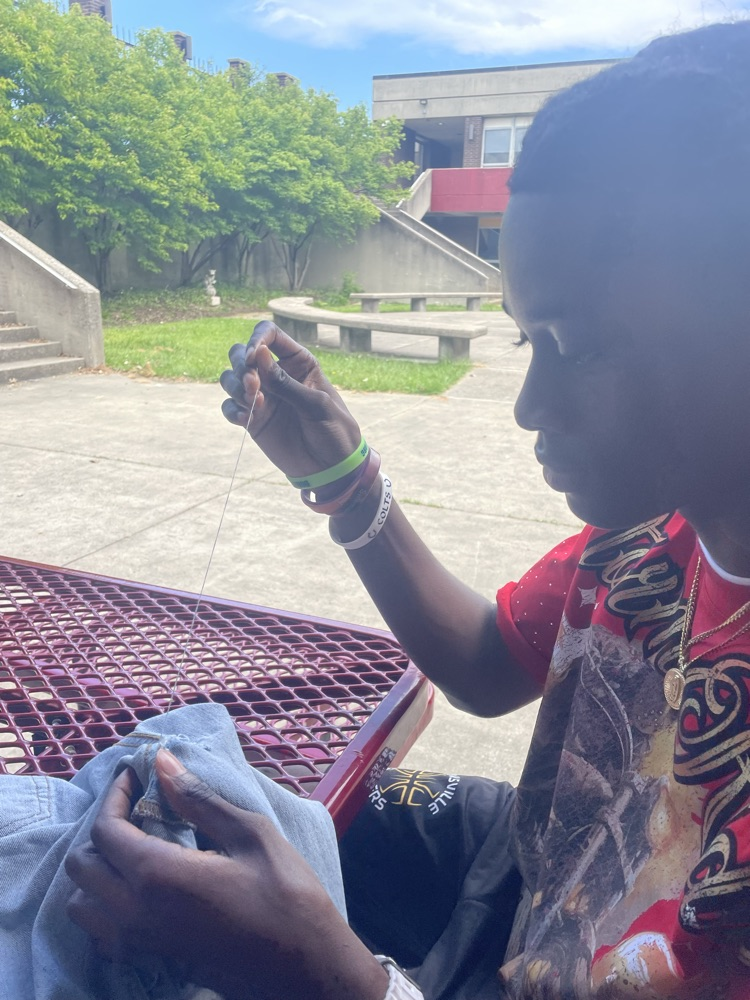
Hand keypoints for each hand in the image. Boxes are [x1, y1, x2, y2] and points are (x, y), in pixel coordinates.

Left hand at [66, 750, 387, 999]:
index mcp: (157, 876)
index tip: (137, 773)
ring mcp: (139, 942)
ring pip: (82, 902)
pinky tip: (144, 883)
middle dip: (104, 826)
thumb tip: (162, 762)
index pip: (104, 829)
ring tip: (138, 842)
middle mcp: (135, 913)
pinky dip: (105, 901)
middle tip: (140, 804)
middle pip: (81, 864)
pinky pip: (101, 929)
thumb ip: (198, 799)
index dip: (115, 795)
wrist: (304, 966)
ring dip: (98, 867)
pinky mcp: (150, 958)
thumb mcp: (249, 834)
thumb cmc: (285, 894)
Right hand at [220, 321, 362, 481]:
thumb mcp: (316, 404)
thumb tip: (258, 353)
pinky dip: (233, 410)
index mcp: (297, 361)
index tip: (254, 358)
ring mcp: (263, 396)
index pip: (269, 334)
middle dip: (241, 365)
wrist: (331, 467)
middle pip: (242, 353)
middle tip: (252, 385)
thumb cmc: (334, 431)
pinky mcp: (253, 419)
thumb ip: (285, 382)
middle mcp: (276, 374)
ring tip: (253, 403)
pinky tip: (247, 420)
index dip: (256, 339)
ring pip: (230, 378)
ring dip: (235, 386)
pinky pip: (230, 407)